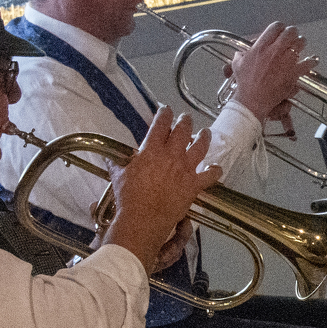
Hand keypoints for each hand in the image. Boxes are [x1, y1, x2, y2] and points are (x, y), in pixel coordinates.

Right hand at [104, 107, 222, 269]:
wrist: (143, 218)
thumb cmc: (129, 197)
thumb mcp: (118, 175)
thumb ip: (117, 163)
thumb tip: (109, 157)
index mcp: (151, 150)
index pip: (160, 124)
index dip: (165, 114)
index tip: (166, 109)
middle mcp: (171, 156)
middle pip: (182, 132)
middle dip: (185, 122)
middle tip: (186, 118)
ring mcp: (185, 169)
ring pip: (200, 147)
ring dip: (204, 138)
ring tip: (206, 132)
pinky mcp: (194, 185)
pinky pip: (210, 176)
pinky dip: (215, 171)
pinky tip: (217, 168)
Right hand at [229, 22, 310, 124]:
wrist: (253, 98)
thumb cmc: (245, 83)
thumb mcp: (238, 64)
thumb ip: (241, 54)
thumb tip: (242, 52)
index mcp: (262, 46)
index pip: (275, 26)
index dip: (280, 27)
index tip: (281, 30)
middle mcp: (275, 50)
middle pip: (290, 32)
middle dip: (292, 32)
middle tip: (292, 35)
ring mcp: (286, 61)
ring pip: (300, 43)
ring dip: (301, 42)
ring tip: (301, 43)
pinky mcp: (294, 73)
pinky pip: (307, 63)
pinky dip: (311, 61)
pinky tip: (312, 60)